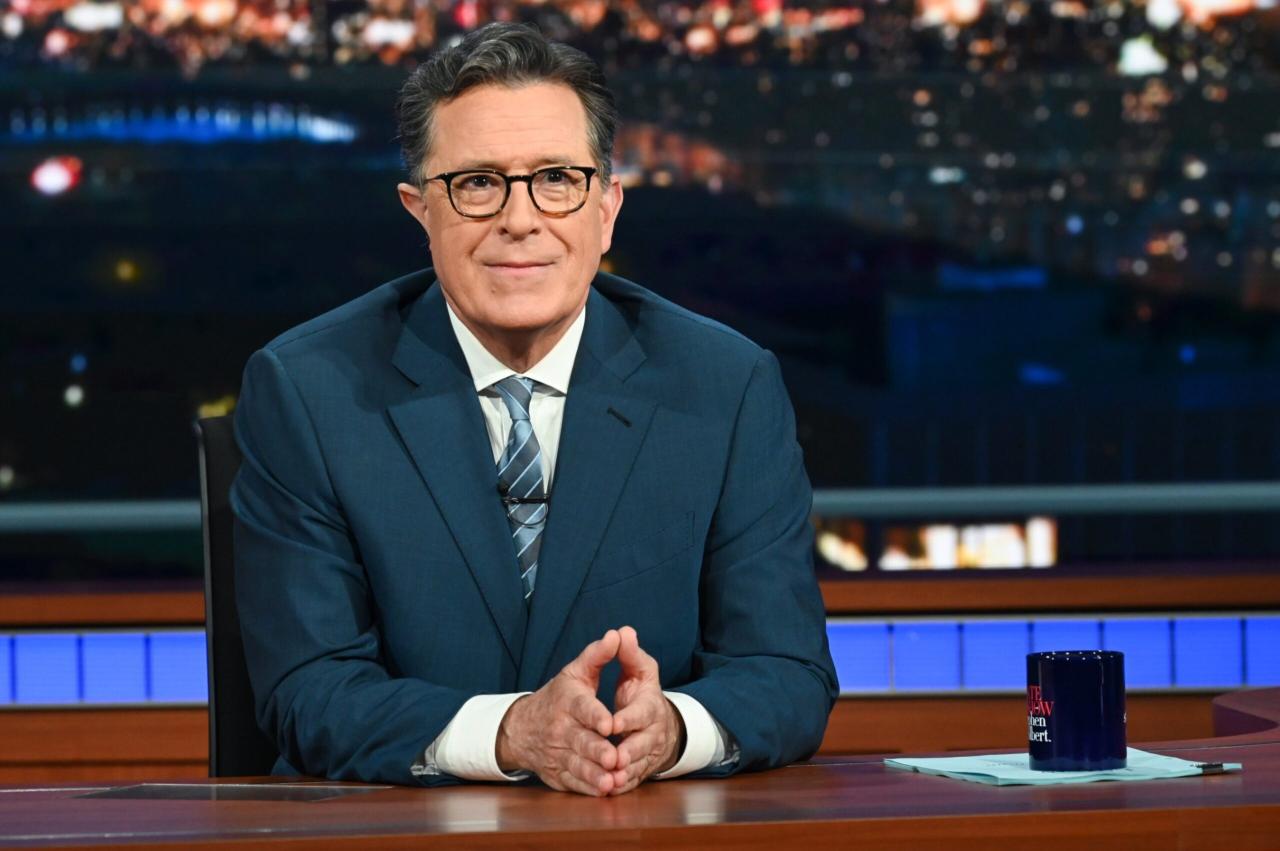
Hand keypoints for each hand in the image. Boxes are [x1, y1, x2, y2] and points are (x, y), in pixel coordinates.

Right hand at [496, 629, 621, 795]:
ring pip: (578, 765)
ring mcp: (558, 753)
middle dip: (598, 751)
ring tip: (611, 781)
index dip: (596, 716)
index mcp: (568, 701)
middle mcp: (561, 728)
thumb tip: (617, 634)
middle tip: (615, 758)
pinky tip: (602, 791)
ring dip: (594, 774)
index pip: (583, 708)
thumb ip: (598, 655)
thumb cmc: (559, 696)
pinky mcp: (557, 773)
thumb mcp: (575, 672)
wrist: (522, 727)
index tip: (610, 723)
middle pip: (581, 741)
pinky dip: (587, 788)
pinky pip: (573, 782)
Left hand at [609, 626, 684, 794]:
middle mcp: (652, 733)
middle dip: (628, 752)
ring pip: (637, 767)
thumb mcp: (639, 670)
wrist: (656, 724)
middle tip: (612, 758)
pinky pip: (631, 781)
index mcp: (651, 706)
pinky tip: (608, 789)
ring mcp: (647, 754)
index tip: (610, 723)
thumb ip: (629, 654)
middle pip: (642, 745)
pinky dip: (621, 787)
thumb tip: (623, 631)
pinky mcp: (639, 770)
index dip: (627, 718)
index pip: (641, 713)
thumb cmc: (642, 693)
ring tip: (609, 779)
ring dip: (624, 774)